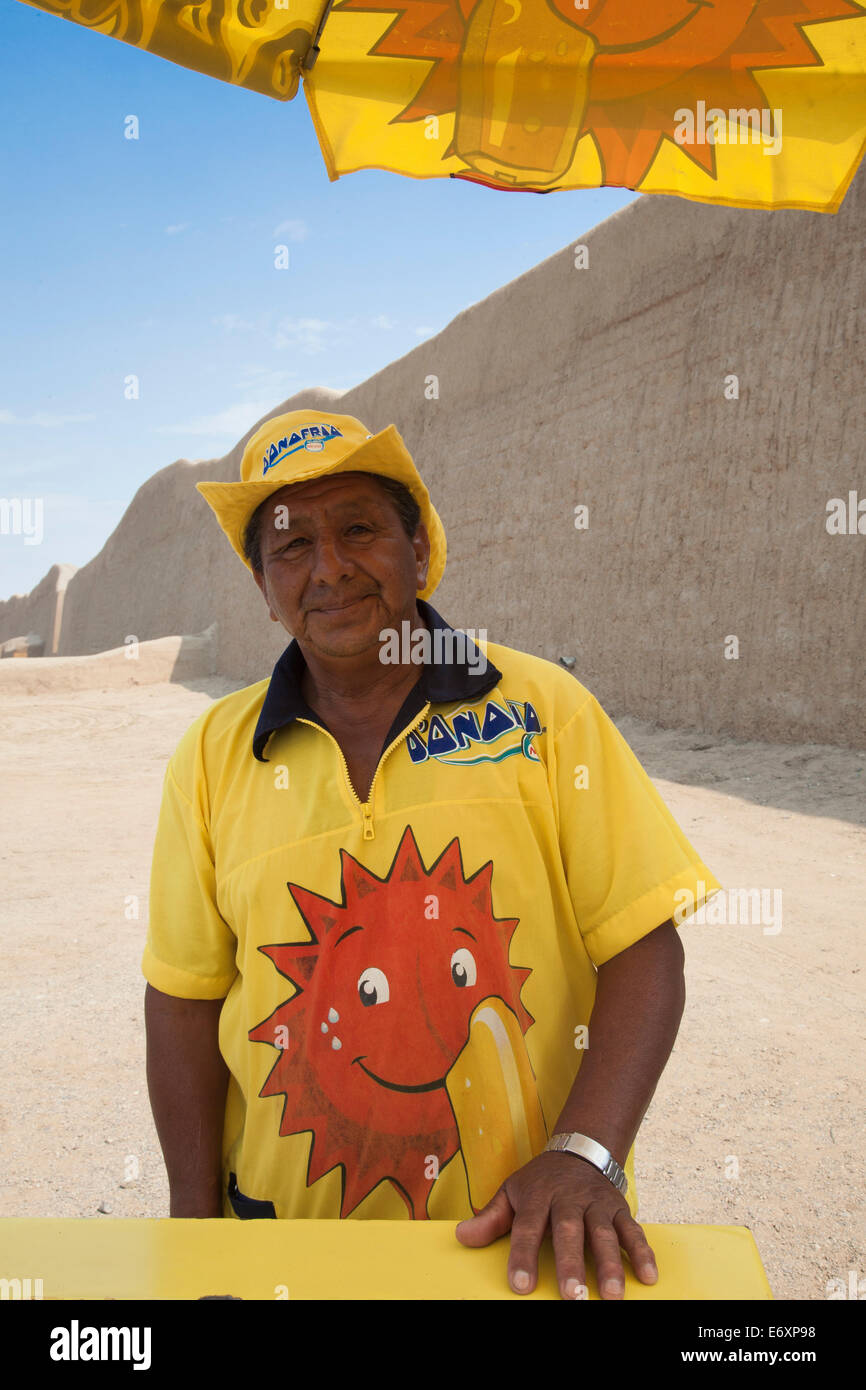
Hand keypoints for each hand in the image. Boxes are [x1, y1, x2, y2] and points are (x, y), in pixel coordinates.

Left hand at [455, 1151, 657, 1299]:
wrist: (580, 1150)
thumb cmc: (541, 1181)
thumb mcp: (512, 1190)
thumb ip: (491, 1217)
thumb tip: (462, 1236)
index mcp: (538, 1196)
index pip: (528, 1227)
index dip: (523, 1256)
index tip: (521, 1285)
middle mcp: (569, 1199)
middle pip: (569, 1231)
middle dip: (571, 1264)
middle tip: (572, 1296)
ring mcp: (597, 1204)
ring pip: (604, 1233)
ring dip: (610, 1264)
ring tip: (612, 1295)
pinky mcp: (620, 1209)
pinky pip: (633, 1231)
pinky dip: (643, 1253)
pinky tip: (648, 1278)